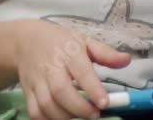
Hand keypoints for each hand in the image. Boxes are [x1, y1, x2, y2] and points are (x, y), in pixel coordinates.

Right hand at [13, 20, 131, 119]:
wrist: (25, 40)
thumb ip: (106, 53)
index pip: (81, 70)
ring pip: (46, 104)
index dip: (93, 88)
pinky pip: (35, 112)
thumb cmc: (59, 42)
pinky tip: (63, 119)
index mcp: (68, 51)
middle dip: (79, 107)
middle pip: (60, 91)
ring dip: (65, 116)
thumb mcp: (84, 41)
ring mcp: (37, 81)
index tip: (105, 103)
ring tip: (81, 117)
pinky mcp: (28, 92)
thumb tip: (126, 60)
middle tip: (95, 114)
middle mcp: (51, 66)